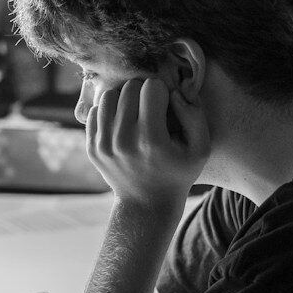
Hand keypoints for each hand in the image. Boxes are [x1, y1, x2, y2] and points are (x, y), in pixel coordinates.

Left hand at [86, 77, 209, 210]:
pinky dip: (109, 112)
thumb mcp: (201, 148)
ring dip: (123, 99)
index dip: (163, 92)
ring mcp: (104, 145)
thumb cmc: (178, 172)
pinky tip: (121, 123)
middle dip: (143, 93)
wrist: (147, 205)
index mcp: (151, 139)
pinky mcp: (92, 148)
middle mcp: (123, 141)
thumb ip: (195, 114)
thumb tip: (175, 90)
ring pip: (108, 95)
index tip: (166, 106)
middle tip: (151, 108)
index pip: (152, 87)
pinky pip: (95, 111)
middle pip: (130, 88)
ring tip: (135, 113)